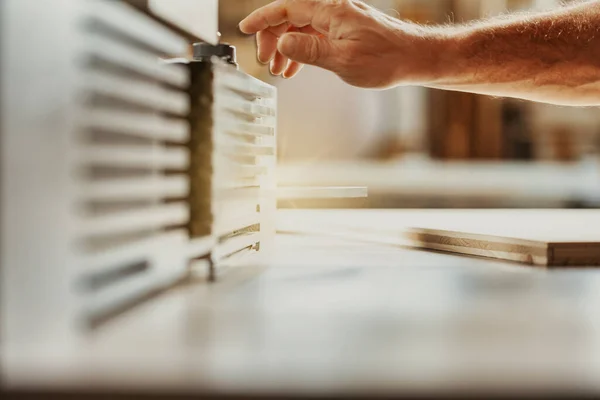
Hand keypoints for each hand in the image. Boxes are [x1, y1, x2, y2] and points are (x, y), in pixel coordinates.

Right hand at [239, 0, 441, 87]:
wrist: (413, 58)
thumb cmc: (386, 59)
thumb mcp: (343, 60)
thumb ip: (310, 51)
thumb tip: (283, 43)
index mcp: (330, 11)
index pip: (286, 9)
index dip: (263, 19)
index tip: (245, 29)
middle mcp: (332, 10)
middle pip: (290, 17)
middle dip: (273, 38)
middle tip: (266, 61)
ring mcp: (337, 19)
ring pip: (300, 28)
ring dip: (286, 47)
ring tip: (279, 69)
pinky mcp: (343, 29)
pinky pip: (313, 35)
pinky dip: (301, 50)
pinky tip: (296, 66)